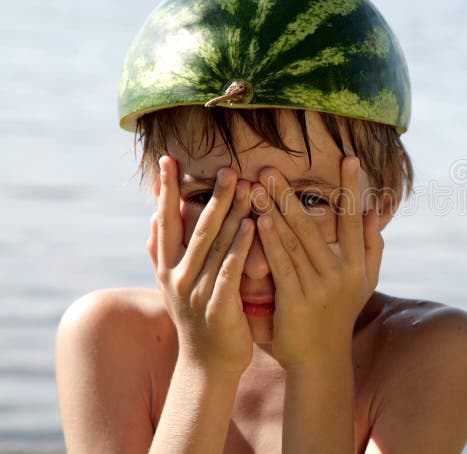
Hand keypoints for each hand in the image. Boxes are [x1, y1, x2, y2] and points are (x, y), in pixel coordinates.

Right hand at [146, 155, 254, 375]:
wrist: (208, 364)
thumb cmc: (197, 317)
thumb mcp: (173, 285)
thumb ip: (162, 253)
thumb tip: (152, 219)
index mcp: (166, 269)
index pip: (164, 222)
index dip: (166, 191)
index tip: (168, 161)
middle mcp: (177, 277)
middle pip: (194, 228)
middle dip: (211, 196)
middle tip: (227, 168)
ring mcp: (195, 293)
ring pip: (214, 246)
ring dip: (231, 213)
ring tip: (245, 186)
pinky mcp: (217, 308)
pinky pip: (230, 270)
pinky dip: (240, 246)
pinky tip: (254, 225)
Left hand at [249, 156, 382, 369]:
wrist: (321, 360)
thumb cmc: (339, 316)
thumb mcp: (364, 283)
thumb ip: (370, 247)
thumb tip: (372, 212)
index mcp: (357, 265)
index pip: (353, 219)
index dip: (351, 188)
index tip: (349, 158)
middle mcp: (341, 273)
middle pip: (314, 225)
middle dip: (291, 193)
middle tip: (272, 167)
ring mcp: (319, 287)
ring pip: (294, 241)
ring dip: (275, 210)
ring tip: (259, 185)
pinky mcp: (296, 301)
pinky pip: (282, 265)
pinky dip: (270, 241)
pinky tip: (259, 220)